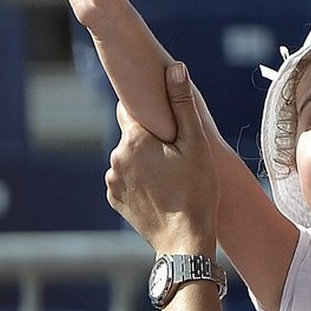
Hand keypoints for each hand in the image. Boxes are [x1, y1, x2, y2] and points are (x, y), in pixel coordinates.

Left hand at [106, 63, 218, 252]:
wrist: (185, 243)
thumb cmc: (197, 193)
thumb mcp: (197, 147)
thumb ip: (182, 105)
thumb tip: (175, 67)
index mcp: (135, 139)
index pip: (131, 107)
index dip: (149, 109)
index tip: (162, 116)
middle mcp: (117, 156)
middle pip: (132, 135)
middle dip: (150, 140)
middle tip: (176, 156)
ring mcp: (113, 180)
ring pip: (128, 158)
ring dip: (144, 162)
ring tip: (170, 178)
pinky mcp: (115, 199)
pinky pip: (125, 181)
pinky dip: (139, 183)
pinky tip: (161, 193)